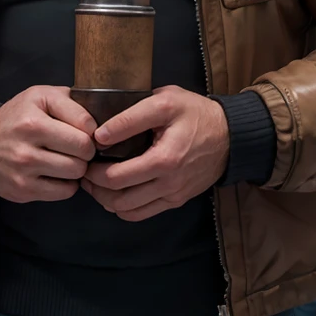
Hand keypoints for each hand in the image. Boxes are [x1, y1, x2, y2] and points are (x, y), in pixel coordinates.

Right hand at [0, 86, 96, 202]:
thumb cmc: (19, 117)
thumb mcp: (40, 96)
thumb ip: (71, 101)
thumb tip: (101, 121)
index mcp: (34, 118)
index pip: (86, 126)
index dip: (93, 129)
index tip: (86, 131)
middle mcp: (27, 144)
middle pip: (84, 152)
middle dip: (87, 150)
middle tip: (78, 148)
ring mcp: (24, 169)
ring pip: (76, 173)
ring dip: (77, 167)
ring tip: (67, 159)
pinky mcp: (24, 190)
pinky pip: (65, 191)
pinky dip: (67, 184)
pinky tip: (58, 174)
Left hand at [81, 86, 229, 220]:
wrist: (231, 135)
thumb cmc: (195, 113)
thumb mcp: (164, 101)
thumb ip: (131, 117)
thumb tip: (100, 135)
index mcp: (164, 159)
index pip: (115, 176)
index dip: (92, 170)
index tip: (85, 156)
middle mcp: (169, 184)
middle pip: (118, 198)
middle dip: (94, 187)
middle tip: (84, 170)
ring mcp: (173, 195)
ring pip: (127, 211)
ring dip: (106, 200)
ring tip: (95, 182)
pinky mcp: (177, 200)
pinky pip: (142, 214)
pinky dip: (123, 208)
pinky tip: (116, 191)